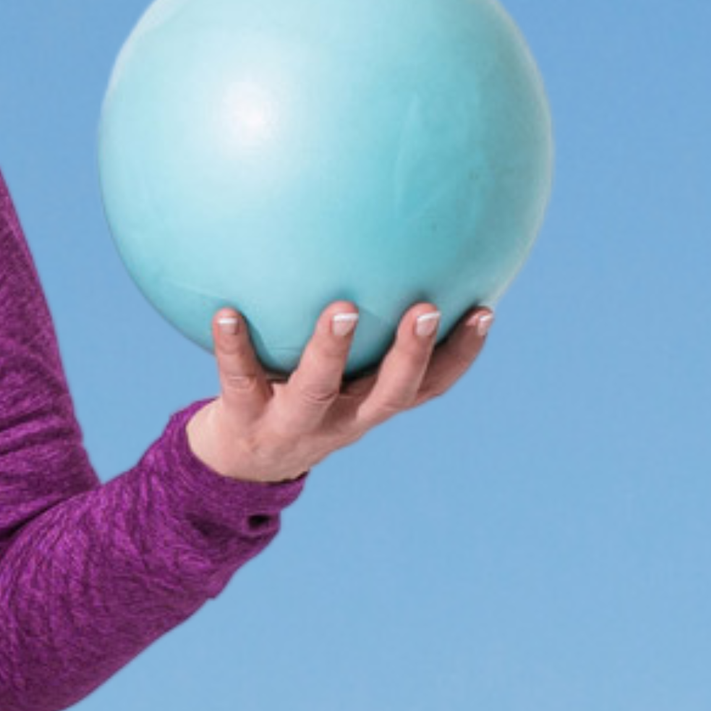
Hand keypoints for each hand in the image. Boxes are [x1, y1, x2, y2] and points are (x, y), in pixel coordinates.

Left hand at [187, 296, 491, 484]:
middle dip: (410, 355)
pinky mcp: (245, 420)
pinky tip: (225, 310)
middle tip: (426, 310)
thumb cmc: (294, 396)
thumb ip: (359, 326)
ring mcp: (294, 423)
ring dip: (331, 351)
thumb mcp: (332, 371)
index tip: (485, 311)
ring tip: (341, 308)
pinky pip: (239, 377)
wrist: (238, 464)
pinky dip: (232, 346)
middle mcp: (341, 420)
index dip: (460, 355)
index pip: (429, 386)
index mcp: (368, 405)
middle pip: (388, 394)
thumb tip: (383, 246)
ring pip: (317, 390)